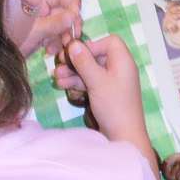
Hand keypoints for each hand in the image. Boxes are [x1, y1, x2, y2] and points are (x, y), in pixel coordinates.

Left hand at [16, 0, 81, 56]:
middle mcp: (42, 8)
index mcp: (40, 0)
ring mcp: (42, 21)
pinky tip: (49, 52)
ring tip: (59, 50)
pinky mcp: (40, 34)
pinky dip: (55, 43)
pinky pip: (54, 35)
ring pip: (61, 25)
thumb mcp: (36, 31)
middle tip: (71, 40)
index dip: (72, 4)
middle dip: (70, 25)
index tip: (75, 19)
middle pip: (65, 11)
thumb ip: (56, 23)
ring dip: (63, 37)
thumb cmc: (11, 37)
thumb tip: (75, 15)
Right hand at [57, 35, 148, 149]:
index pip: (109, 42)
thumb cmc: (114, 106)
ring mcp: (112, 81)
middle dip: (77, 61)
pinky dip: (78, 83)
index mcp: (123, 61)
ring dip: (74, 73)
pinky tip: (63, 86)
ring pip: (91, 70)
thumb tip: (73, 43)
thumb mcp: (97, 81)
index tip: (76, 54)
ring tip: (56, 78)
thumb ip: (84, 62)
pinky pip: (91, 82)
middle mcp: (119, 68)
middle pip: (96, 56)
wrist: (123, 137)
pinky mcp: (106, 93)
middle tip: (59, 64)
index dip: (91, 45)